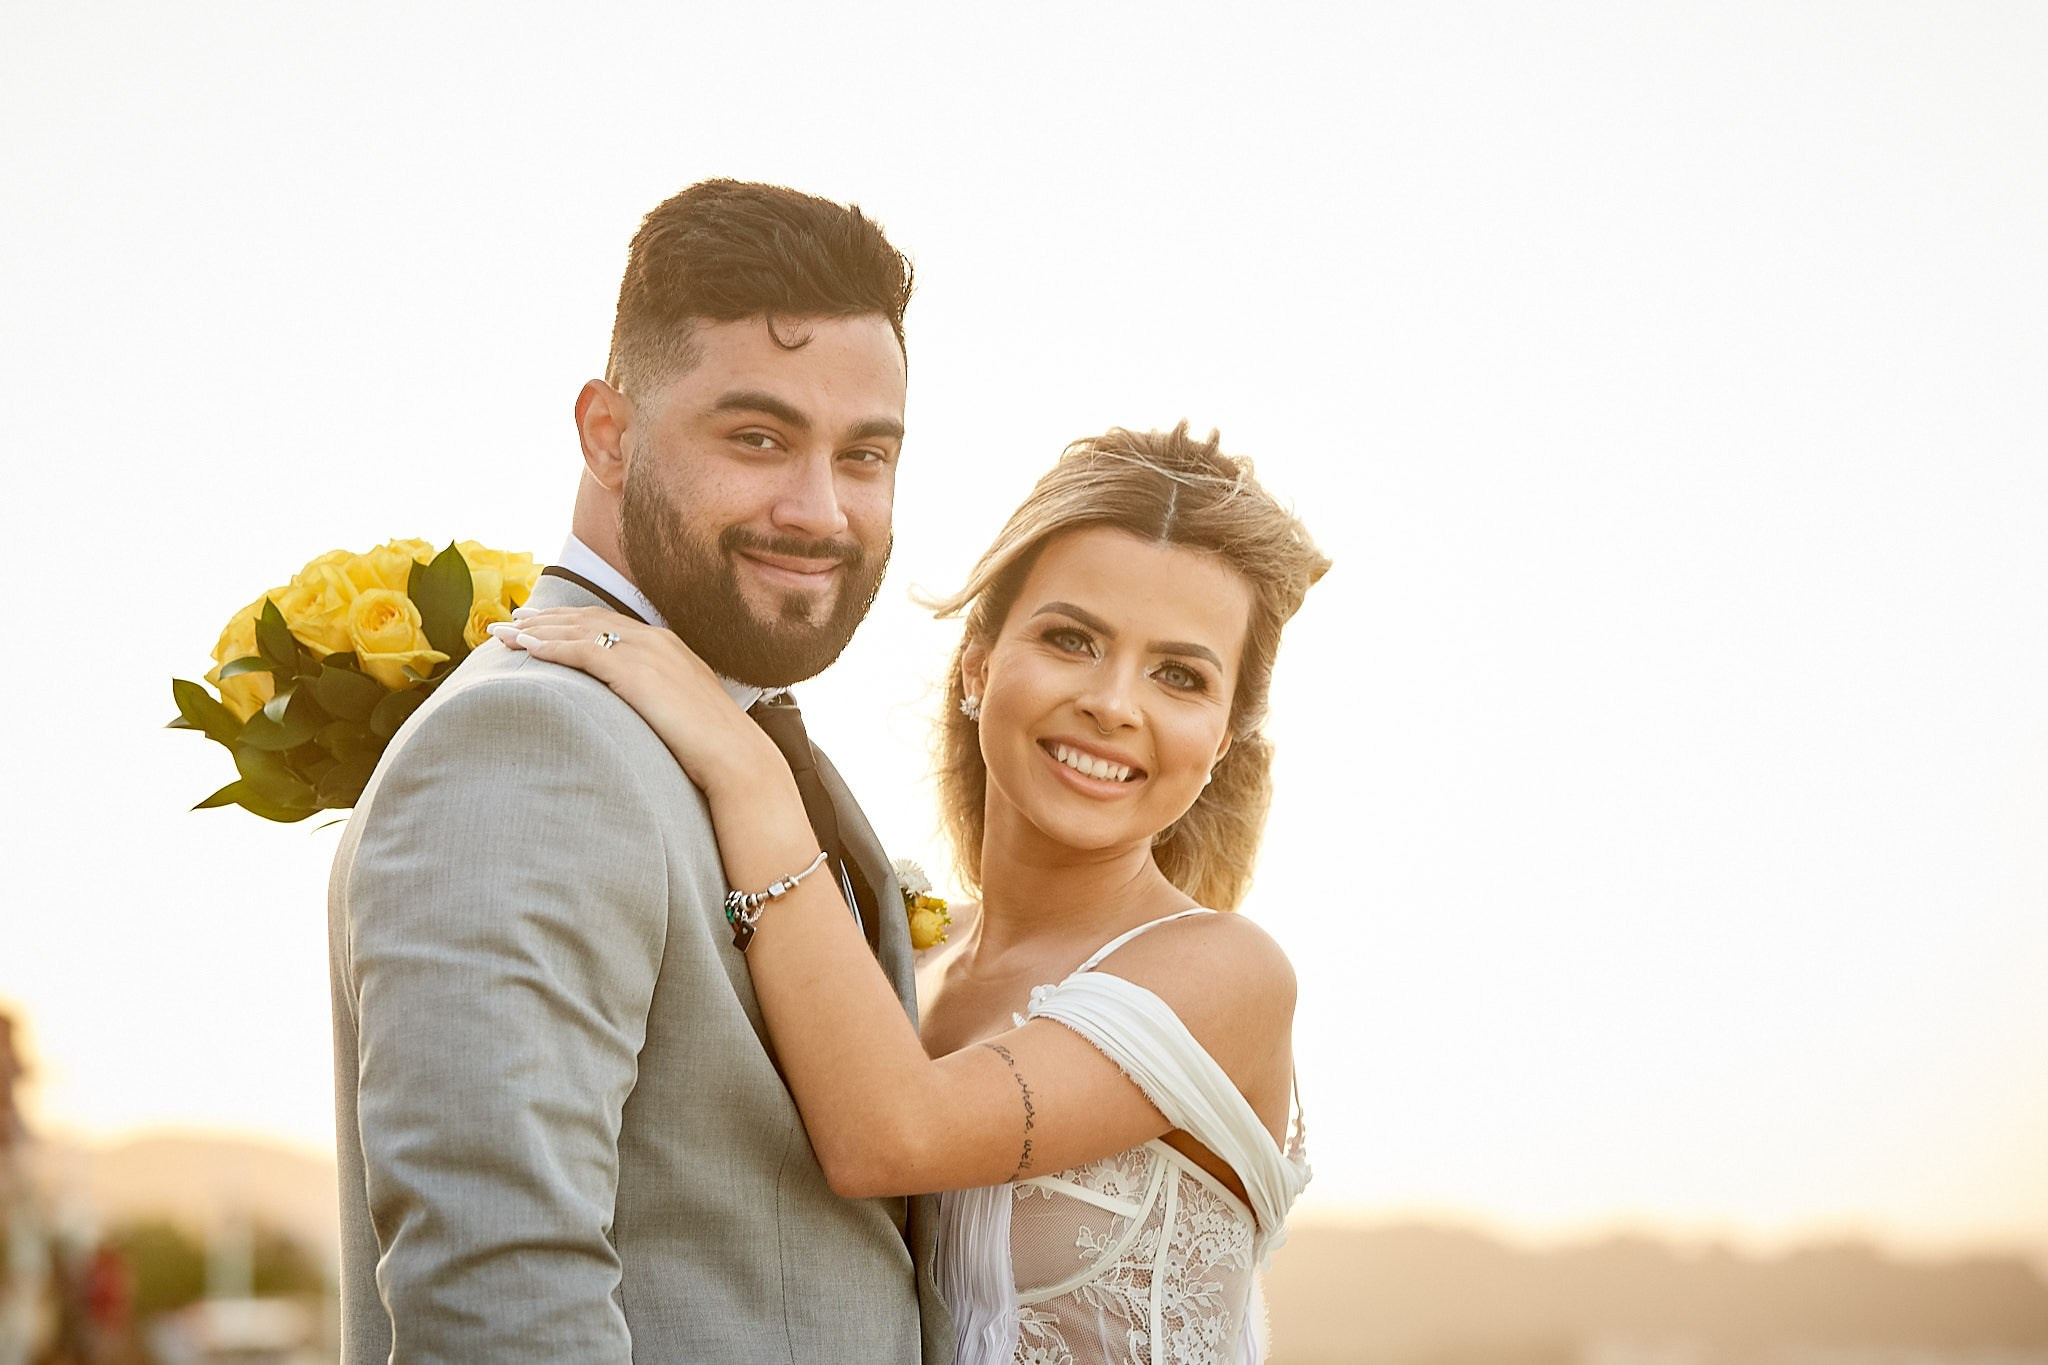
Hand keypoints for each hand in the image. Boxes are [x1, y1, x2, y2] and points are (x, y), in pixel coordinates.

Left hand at [490, 607, 784, 795]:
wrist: (734, 756)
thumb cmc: (711, 746)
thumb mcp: (682, 711)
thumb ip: (658, 699)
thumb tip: (638, 714)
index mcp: (667, 645)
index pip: (608, 622)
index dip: (571, 621)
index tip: (541, 622)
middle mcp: (654, 639)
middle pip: (587, 619)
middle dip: (545, 618)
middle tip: (510, 620)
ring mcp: (645, 651)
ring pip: (578, 630)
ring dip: (536, 630)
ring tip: (503, 633)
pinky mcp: (634, 670)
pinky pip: (581, 651)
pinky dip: (550, 647)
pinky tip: (525, 648)